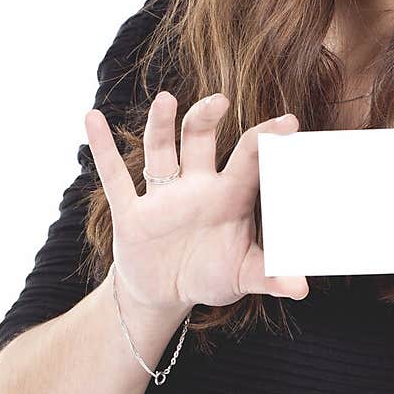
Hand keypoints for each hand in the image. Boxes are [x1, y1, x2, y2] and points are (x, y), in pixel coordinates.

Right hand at [84, 95, 309, 311]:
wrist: (165, 292)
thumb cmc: (211, 274)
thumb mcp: (242, 276)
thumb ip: (271, 276)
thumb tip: (302, 289)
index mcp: (230, 195)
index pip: (250, 160)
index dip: (267, 140)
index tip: (290, 122)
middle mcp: (196, 185)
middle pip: (201, 141)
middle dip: (207, 119)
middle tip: (220, 100)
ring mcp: (162, 195)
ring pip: (161, 151)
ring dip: (162, 126)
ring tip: (166, 101)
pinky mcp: (131, 212)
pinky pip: (115, 177)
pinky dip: (102, 149)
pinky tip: (92, 118)